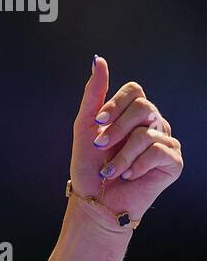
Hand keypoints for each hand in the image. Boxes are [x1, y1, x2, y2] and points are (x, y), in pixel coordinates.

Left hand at [71, 56, 182, 223]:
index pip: (134, 90)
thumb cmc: (90, 165)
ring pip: (146, 134)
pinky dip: (136, 166)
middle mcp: (154, 124)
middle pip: (143, 107)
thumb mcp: (86, 126)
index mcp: (134, 114)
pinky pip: (158, 152)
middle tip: (101, 146)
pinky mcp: (174, 161)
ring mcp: (166, 141)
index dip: (116, 104)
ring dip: (120, 156)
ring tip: (112, 171)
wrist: (96, 200)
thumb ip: (94, 93)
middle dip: (116, 130)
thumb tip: (98, 60)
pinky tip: (129, 176)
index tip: (98, 121)